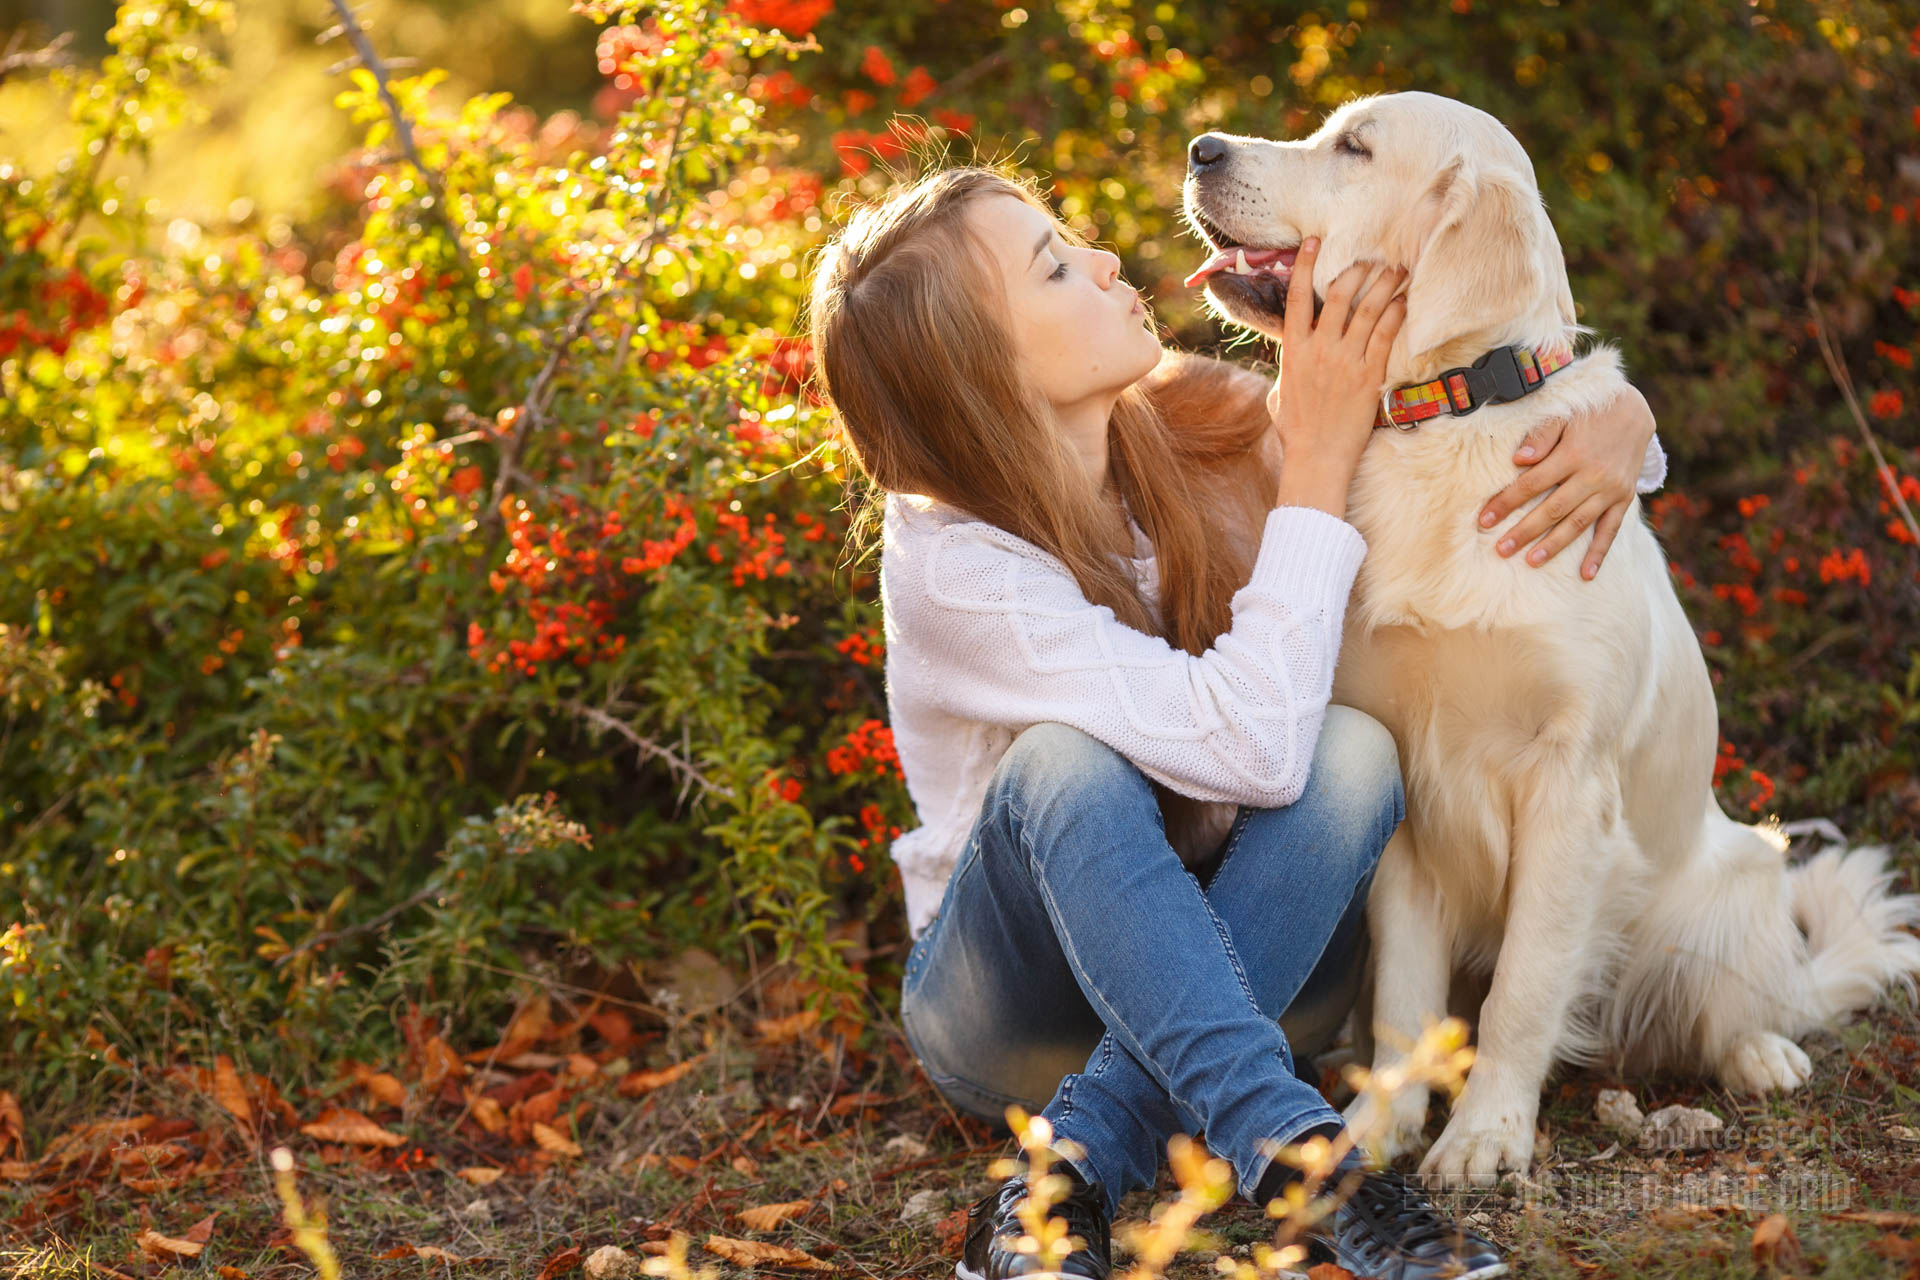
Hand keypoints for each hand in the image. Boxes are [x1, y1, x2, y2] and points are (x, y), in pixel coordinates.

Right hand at [1270, 240, 1408, 517]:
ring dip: (1384, 285)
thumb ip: (1289, 368)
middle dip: (1357, 270)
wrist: (1317, 457)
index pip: (1295, 298)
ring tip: (1397, 270)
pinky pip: (1385, 335)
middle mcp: (1319, 349)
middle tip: (1372, 257)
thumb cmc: (1296, 430)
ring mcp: (1345, 361)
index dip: (1305, 265)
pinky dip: (1396, 314)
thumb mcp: (1280, 393)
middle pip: (1338, 294)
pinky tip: (1404, 302)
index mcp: (1293, 351)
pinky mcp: (1368, 375)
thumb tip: (1293, 356)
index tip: (1314, 242)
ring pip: (1366, 309)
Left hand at [1475, 383, 1657, 578]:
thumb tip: (1518, 459)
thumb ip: (1541, 435)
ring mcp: (1611, 489)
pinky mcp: (1624, 498)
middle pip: (1552, 509)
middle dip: (1524, 531)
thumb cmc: (1588, 412)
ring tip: (1531, 561)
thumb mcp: (1564, 414)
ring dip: (1554, 545)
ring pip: (1578, 523)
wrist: (1634, 410)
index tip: (1484, 520)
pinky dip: (1599, 553)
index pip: (1531, 484)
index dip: (1506, 503)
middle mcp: (1593, 475)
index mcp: (1573, 454)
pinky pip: (1611, 529)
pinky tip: (1585, 574)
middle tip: (1501, 550)